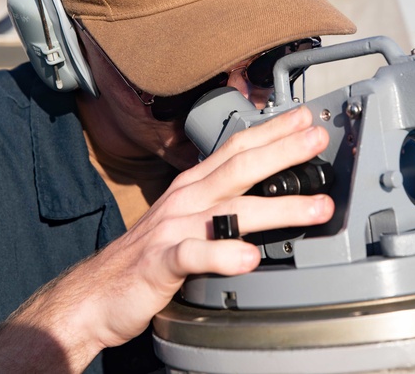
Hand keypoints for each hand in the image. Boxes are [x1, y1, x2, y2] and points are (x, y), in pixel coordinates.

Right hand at [0, 106, 332, 372]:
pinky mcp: (160, 263)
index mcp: (192, 186)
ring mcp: (173, 229)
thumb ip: (221, 203)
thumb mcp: (187, 218)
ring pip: (230, 209)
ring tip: (316, 207)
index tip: (306, 120)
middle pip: (239, 167)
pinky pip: (194, 255)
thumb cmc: (147, 256)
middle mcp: (185, 200)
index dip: (272, 131)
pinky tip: (249, 258)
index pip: (236, 148)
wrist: (95, 294)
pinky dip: (223, 255)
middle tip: (318, 140)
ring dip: (278, 207)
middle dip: (283, 150)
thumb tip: (268, 193)